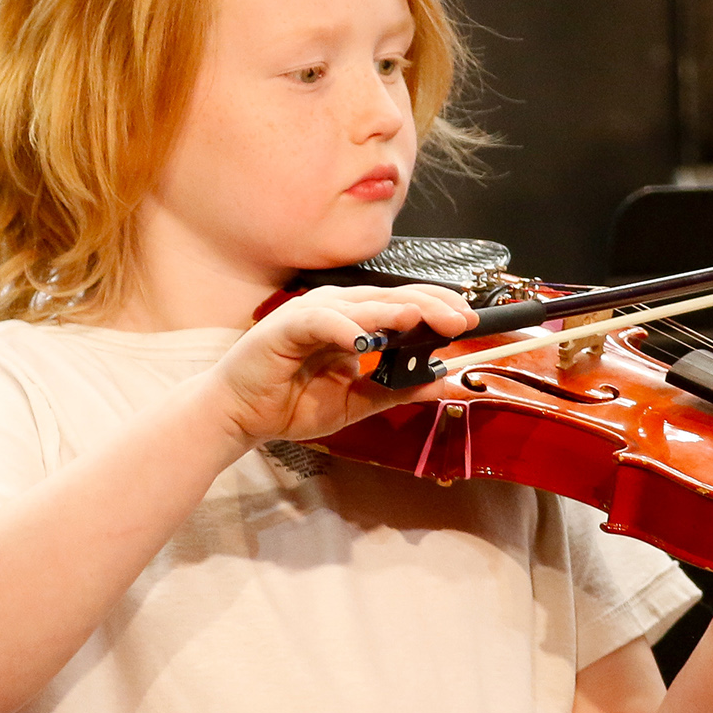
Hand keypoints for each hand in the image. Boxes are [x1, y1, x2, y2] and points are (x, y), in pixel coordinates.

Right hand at [205, 283, 474, 444]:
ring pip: (361, 304)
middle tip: (460, 320)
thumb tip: (441, 383)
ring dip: (391, 312)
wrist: (242, 415)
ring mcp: (312, 314)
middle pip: (391, 298)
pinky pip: (320, 321)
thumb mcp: (356, 401)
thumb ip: (395, 391)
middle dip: (429, 306)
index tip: (470, 321)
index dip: (438, 308)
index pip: (405, 305)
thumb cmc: (292, 402)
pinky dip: (343, 329)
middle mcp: (338, 310)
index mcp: (355, 321)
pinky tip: (363, 342)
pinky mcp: (286, 326)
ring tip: (419, 321)